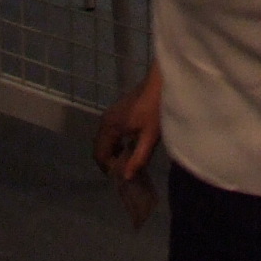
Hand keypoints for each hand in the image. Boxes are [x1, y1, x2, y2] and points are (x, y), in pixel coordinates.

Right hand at [93, 66, 161, 186]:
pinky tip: (131, 145)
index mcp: (109, 127)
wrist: (160, 83)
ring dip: (113, 152)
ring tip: (130, 159)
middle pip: (100, 147)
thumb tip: (126, 177)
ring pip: (105, 140)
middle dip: (110, 161)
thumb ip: (138, 158)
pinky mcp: (117, 111)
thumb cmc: (155, 109)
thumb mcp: (150, 137)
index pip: (100, 154)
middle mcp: (105, 120)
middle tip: (127, 169)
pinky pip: (110, 132)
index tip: (124, 174)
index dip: (109, 168)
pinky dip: (116, 143)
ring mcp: (110, 114)